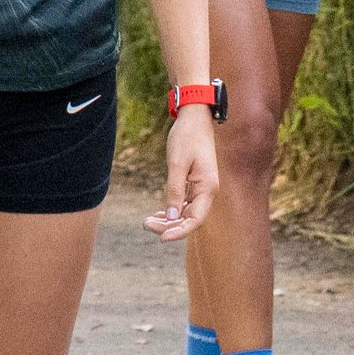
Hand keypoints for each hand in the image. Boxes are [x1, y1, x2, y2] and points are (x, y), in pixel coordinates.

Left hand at [145, 107, 218, 241]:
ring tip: (148, 222)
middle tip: (146, 225)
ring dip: (169, 220)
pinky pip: (184, 203)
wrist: (194, 117)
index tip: (161, 238)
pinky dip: (172, 210)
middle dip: (169, 226)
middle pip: (189, 218)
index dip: (179, 232)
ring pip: (186, 212)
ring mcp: (201, 188)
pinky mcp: (194, 183)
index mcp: (208, 188)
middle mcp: (207, 191)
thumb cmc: (187, 137)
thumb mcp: (177, 163)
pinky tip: (158, 214)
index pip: (195, 220)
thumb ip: (174, 190)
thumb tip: (171, 217)